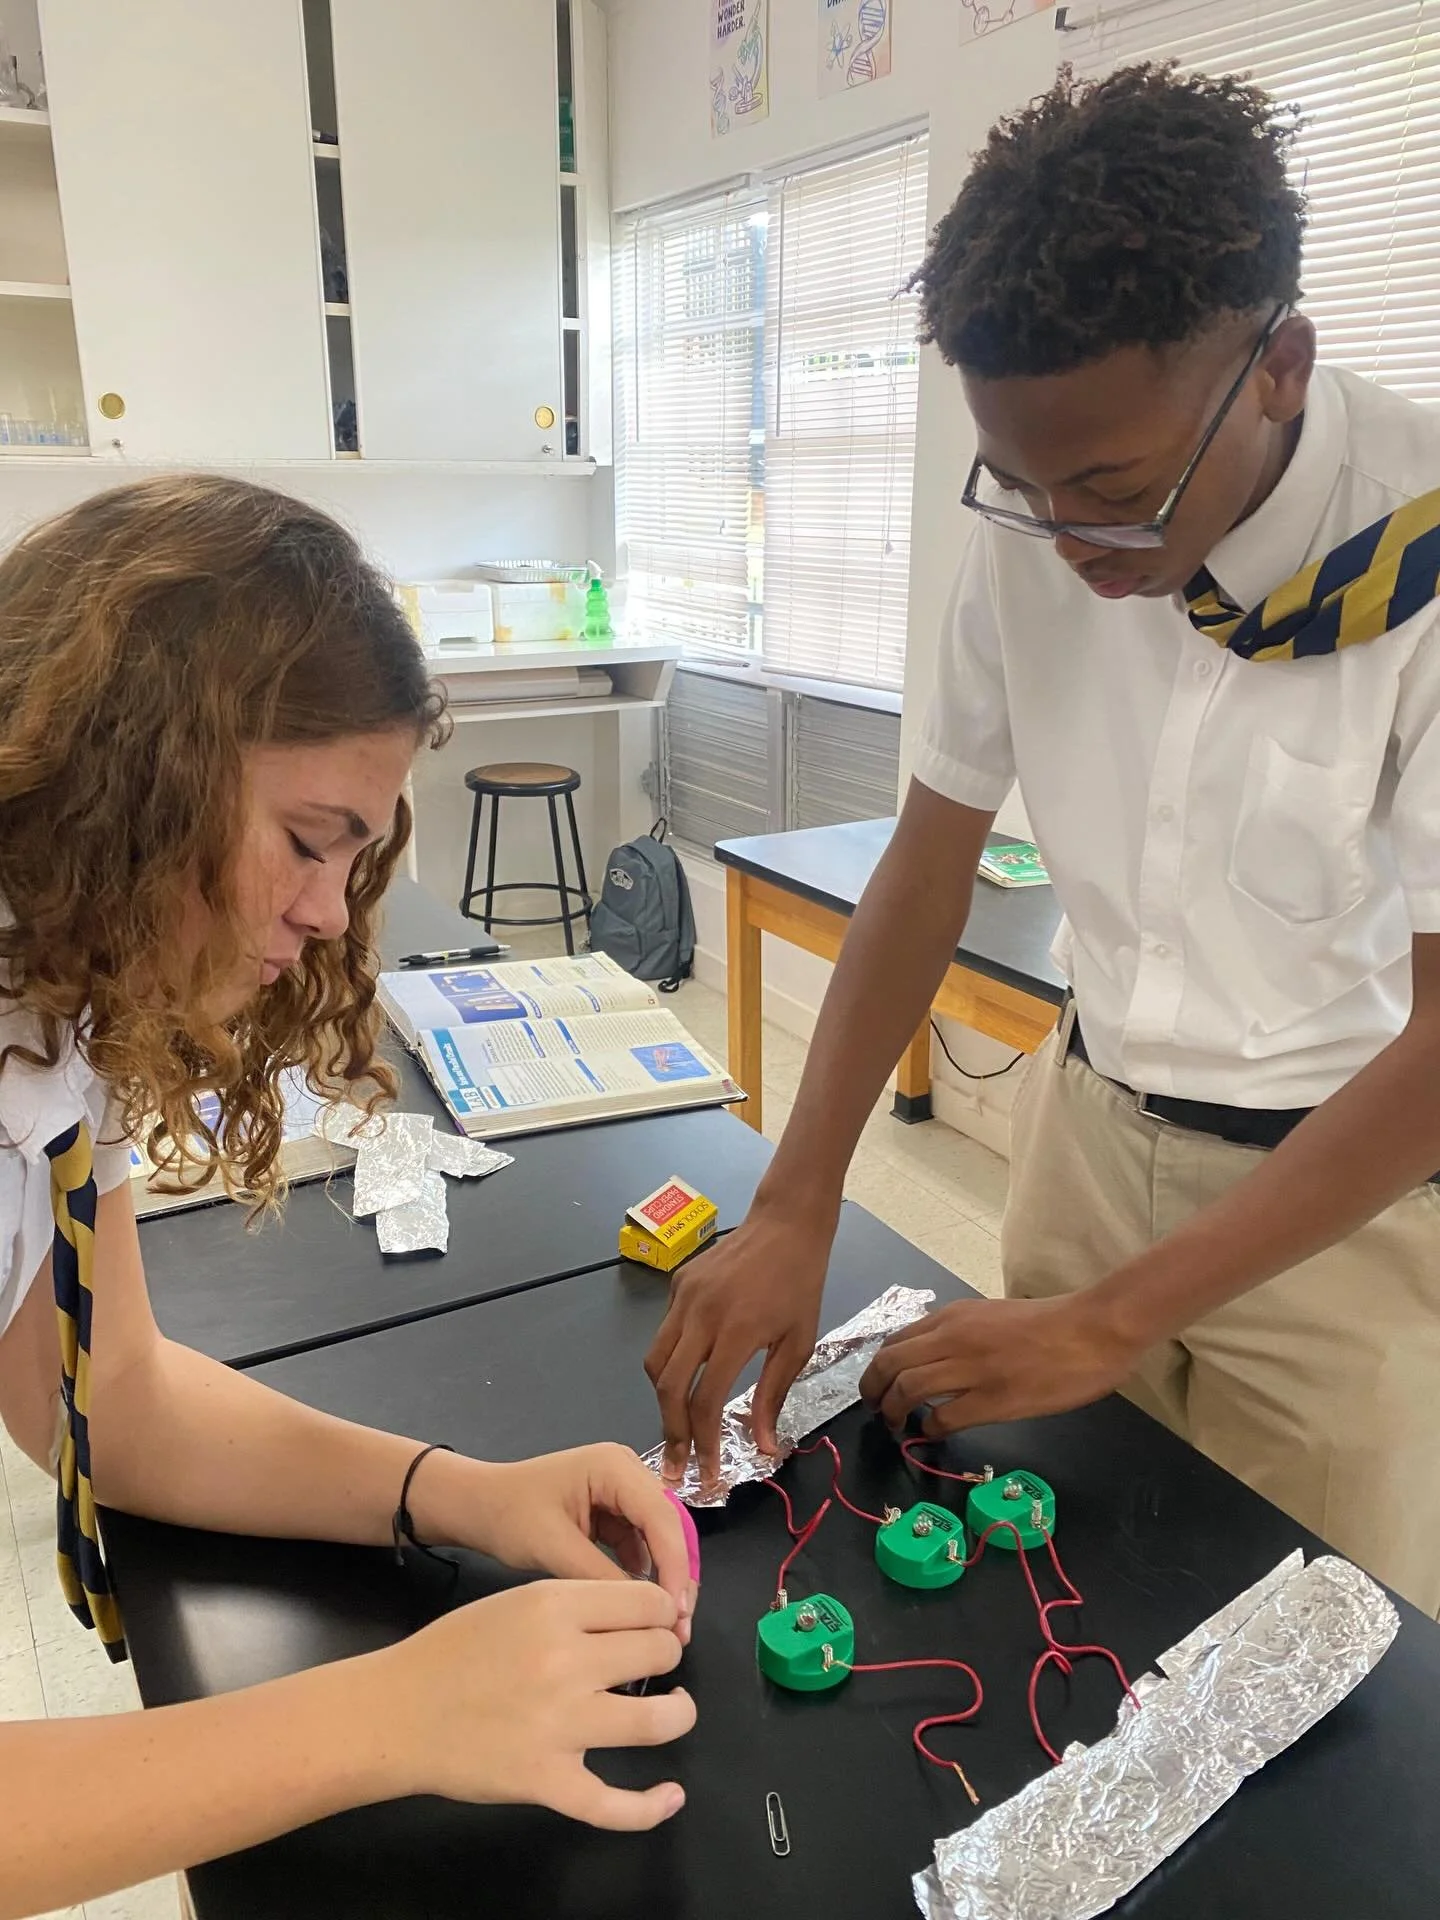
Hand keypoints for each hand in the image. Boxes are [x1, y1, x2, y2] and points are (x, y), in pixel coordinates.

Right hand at [369, 1579, 694, 1827]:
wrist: (397, 1713)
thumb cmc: (454, 1651)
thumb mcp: (517, 1601)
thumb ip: (577, 1604)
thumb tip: (642, 1615)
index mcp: (555, 1608)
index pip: (649, 1603)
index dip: (663, 1613)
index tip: (656, 1625)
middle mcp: (565, 1662)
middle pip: (659, 1653)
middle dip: (664, 1656)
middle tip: (649, 1665)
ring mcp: (559, 1727)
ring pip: (658, 1722)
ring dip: (677, 1714)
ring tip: (673, 1710)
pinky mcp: (547, 1782)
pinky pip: (614, 1805)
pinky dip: (651, 1807)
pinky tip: (670, 1796)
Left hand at [417, 1443, 697, 1643]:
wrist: (476, 1506)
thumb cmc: (508, 1516)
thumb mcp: (554, 1548)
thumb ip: (602, 1577)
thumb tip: (645, 1615)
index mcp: (614, 1466)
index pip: (662, 1517)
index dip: (675, 1566)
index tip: (677, 1613)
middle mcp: (627, 1471)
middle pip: (669, 1525)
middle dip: (676, 1575)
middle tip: (680, 1628)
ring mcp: (622, 1490)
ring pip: (660, 1537)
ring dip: (664, 1578)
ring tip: (668, 1625)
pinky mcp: (614, 1512)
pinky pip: (641, 1543)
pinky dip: (645, 1574)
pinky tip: (644, 1608)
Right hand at [644, 1206, 833, 1490]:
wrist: (786, 1223)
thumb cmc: (801, 1284)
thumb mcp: (799, 1343)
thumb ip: (774, 1396)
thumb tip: (762, 1447)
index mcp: (736, 1331)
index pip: (705, 1400)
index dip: (704, 1443)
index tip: (708, 1473)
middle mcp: (701, 1315)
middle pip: (668, 1386)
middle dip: (671, 1431)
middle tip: (678, 1463)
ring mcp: (683, 1296)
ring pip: (655, 1360)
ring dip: (664, 1398)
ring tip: (679, 1424)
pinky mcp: (676, 1284)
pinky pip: (665, 1333)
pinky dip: (671, 1360)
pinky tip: (689, 1371)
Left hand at [859, 1294, 1140, 1434]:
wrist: (1093, 1330)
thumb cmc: (1051, 1323)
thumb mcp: (993, 1316)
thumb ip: (961, 1333)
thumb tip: (936, 1361)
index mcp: (954, 1317)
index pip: (895, 1340)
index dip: (878, 1367)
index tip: (878, 1385)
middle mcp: (954, 1338)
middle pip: (889, 1363)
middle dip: (872, 1390)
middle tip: (875, 1409)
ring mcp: (972, 1369)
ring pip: (907, 1389)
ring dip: (893, 1412)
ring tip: (896, 1425)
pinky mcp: (993, 1399)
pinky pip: (944, 1418)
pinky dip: (930, 1429)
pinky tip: (934, 1434)